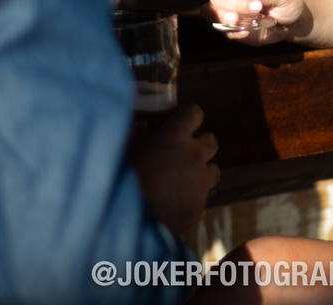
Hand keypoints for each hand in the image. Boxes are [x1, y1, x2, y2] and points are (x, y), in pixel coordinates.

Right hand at [129, 103, 218, 233]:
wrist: (125, 219)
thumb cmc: (119, 179)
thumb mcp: (126, 148)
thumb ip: (139, 135)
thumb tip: (133, 124)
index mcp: (174, 136)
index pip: (194, 113)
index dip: (187, 116)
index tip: (179, 122)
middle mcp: (193, 156)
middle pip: (211, 141)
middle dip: (198, 145)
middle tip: (182, 153)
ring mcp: (200, 183)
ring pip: (213, 170)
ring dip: (201, 172)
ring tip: (181, 180)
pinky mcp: (199, 208)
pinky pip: (200, 198)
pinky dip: (190, 198)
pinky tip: (173, 204)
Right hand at [207, 0, 309, 44]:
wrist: (292, 21)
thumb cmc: (286, 1)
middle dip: (233, 2)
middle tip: (256, 7)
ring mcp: (229, 13)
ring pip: (212, 12)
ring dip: (224, 15)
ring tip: (239, 19)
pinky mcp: (233, 29)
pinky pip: (225, 31)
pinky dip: (233, 31)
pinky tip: (246, 31)